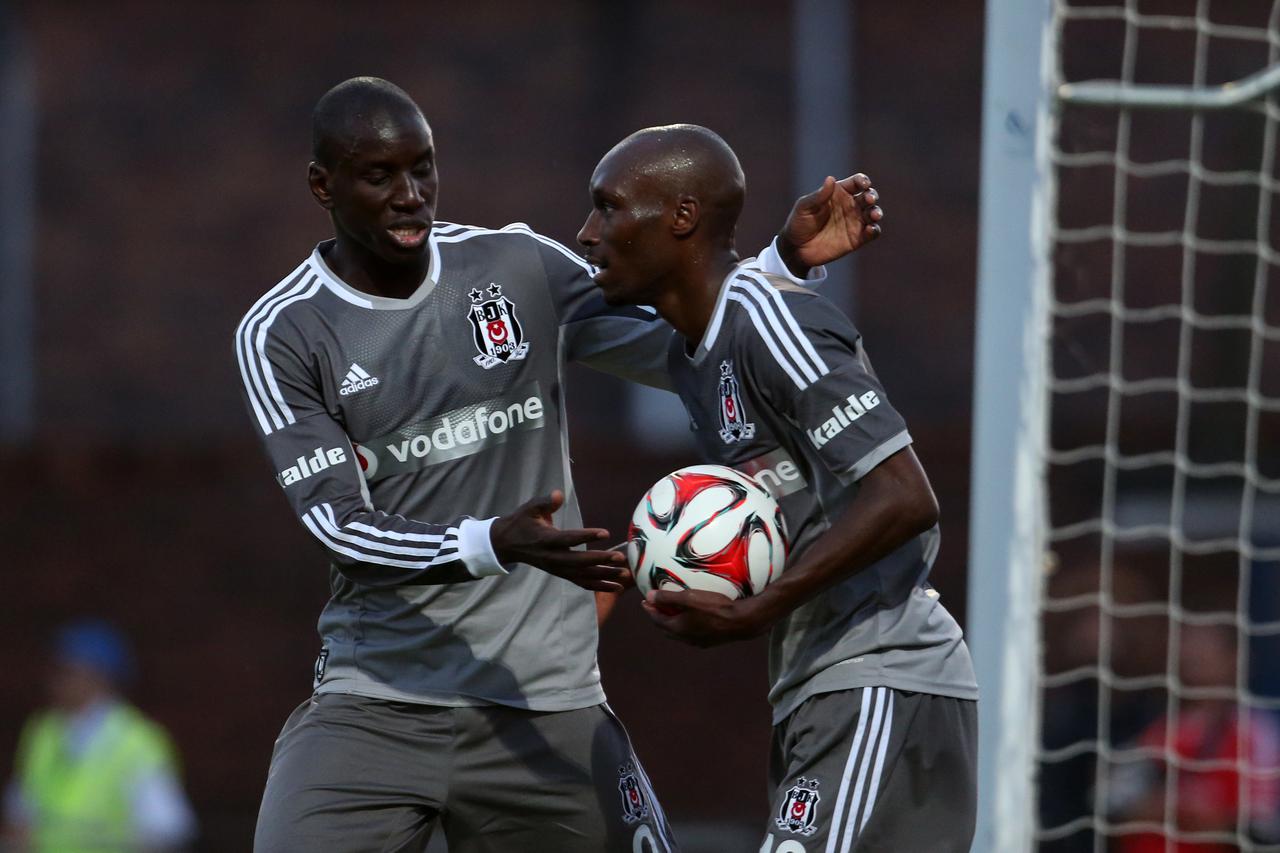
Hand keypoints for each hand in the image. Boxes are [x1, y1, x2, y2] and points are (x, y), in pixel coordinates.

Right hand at [490, 491, 629, 591]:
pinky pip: (581, 582)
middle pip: (579, 562)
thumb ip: (545, 502)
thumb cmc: (522, 522)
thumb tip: (558, 495)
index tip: (605, 533)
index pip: (568, 539)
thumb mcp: (530, 508)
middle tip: (620, 558)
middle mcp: (552, 558)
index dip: (586, 536)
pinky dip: (599, 586)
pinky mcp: (561, 574)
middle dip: (600, 561)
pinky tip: (616, 587)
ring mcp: (557, 569)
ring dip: (604, 577)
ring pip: (583, 576)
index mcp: (546, 540)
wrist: (507, 544)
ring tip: (624, 576)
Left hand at [641, 588, 770, 646]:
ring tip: (672, 611)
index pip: (657, 620)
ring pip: (679, 632)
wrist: (742, 621)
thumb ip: (668, 598)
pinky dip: (685, 625)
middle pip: (666, 628)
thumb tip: (649, 597)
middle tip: (656, 606)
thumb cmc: (715, 608)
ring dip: (673, 622)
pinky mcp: (710, 640)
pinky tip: (692, 617)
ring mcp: (699, 641)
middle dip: (659, 617)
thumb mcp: (689, 598)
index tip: (645, 601)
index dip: (650, 610)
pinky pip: (691, 633)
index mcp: (678, 629)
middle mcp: (686, 638)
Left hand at [777, 173, 883, 274]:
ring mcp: (855, 222)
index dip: (862, 181)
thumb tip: (831, 179)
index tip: (863, 184)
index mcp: (839, 193)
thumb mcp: (804, 207)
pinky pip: (872, 233)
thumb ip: (818, 196)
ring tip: (873, 215)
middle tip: (868, 200)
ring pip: (873, 213)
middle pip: (868, 196)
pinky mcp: (857, 239)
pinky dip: (874, 230)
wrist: (796, 249)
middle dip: (872, 196)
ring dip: (876, 212)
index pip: (856, 182)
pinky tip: (870, 229)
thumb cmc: (799, 223)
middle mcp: (850, 205)